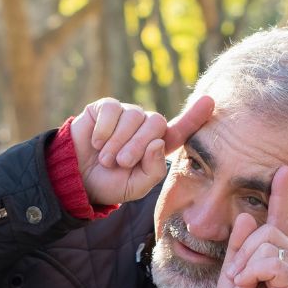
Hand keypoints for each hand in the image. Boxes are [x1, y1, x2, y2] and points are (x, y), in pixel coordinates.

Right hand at [71, 94, 213, 205]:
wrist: (77, 178)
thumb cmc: (110, 184)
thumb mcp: (135, 187)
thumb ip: (153, 170)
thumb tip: (158, 142)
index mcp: (157, 146)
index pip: (181, 130)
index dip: (195, 116)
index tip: (209, 101)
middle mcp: (145, 127)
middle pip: (156, 123)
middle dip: (138, 145)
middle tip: (121, 163)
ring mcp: (126, 115)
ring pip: (134, 117)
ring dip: (118, 142)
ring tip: (106, 158)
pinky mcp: (106, 108)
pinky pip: (113, 110)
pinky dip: (104, 130)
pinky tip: (96, 142)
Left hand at [215, 167, 287, 287]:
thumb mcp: (231, 268)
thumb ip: (238, 243)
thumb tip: (245, 215)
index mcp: (275, 253)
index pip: (279, 218)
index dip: (280, 194)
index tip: (282, 170)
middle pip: (267, 230)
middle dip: (243, 252)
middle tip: (237, 278)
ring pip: (268, 244)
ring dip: (244, 267)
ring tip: (243, 287)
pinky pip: (272, 262)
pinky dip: (252, 274)